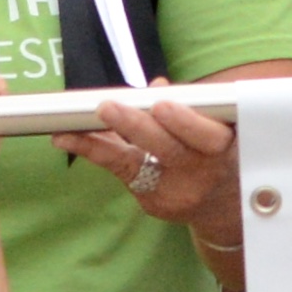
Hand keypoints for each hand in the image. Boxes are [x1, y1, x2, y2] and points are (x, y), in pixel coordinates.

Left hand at [74, 90, 244, 238]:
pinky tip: (65, 139)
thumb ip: (190, 107)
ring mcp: (176, 192)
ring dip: (99, 144)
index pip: (206, 135)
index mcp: (225, 146)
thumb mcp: (217, 128)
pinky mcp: (153, 202)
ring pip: (134, 164)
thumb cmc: (219, 152)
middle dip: (136, 127)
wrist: (226, 207)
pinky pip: (120, 171)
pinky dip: (94, 151)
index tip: (161, 106)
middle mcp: (202, 173)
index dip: (184, 122)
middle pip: (168, 150)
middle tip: (106, 107)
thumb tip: (156, 85)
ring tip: (68, 130)